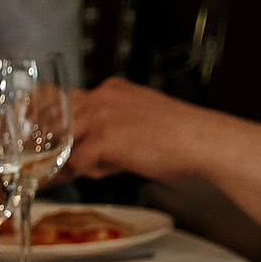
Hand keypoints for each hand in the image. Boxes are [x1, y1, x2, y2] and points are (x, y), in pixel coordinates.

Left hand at [64, 79, 197, 183]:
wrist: (202, 141)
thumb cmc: (176, 137)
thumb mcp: (136, 118)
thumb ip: (108, 125)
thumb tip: (84, 149)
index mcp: (110, 89)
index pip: (66, 105)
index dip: (62, 129)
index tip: (63, 145)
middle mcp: (102, 97)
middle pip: (59, 124)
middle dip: (65, 147)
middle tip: (82, 163)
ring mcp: (102, 115)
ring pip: (65, 144)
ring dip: (80, 160)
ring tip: (107, 165)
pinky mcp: (105, 137)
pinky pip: (79, 162)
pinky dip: (95, 172)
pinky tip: (117, 167)